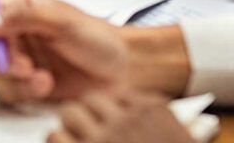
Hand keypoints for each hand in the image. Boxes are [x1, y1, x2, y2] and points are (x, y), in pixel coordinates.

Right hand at [0, 0, 127, 104]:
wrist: (123, 71)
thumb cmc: (99, 40)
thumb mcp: (63, 19)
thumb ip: (23, 14)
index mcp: (16, 10)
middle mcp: (12, 34)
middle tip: (22, 64)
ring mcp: (16, 61)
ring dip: (14, 80)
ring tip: (41, 75)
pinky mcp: (23, 85)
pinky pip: (5, 94)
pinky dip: (25, 93)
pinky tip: (47, 84)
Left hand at [50, 90, 192, 142]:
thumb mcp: (177, 140)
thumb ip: (152, 126)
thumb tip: (123, 114)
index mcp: (154, 112)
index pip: (118, 94)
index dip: (111, 110)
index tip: (111, 120)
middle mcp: (128, 120)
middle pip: (91, 100)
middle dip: (88, 115)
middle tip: (89, 130)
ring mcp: (105, 138)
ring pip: (70, 113)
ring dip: (72, 126)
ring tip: (78, 140)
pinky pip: (56, 136)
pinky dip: (58, 141)